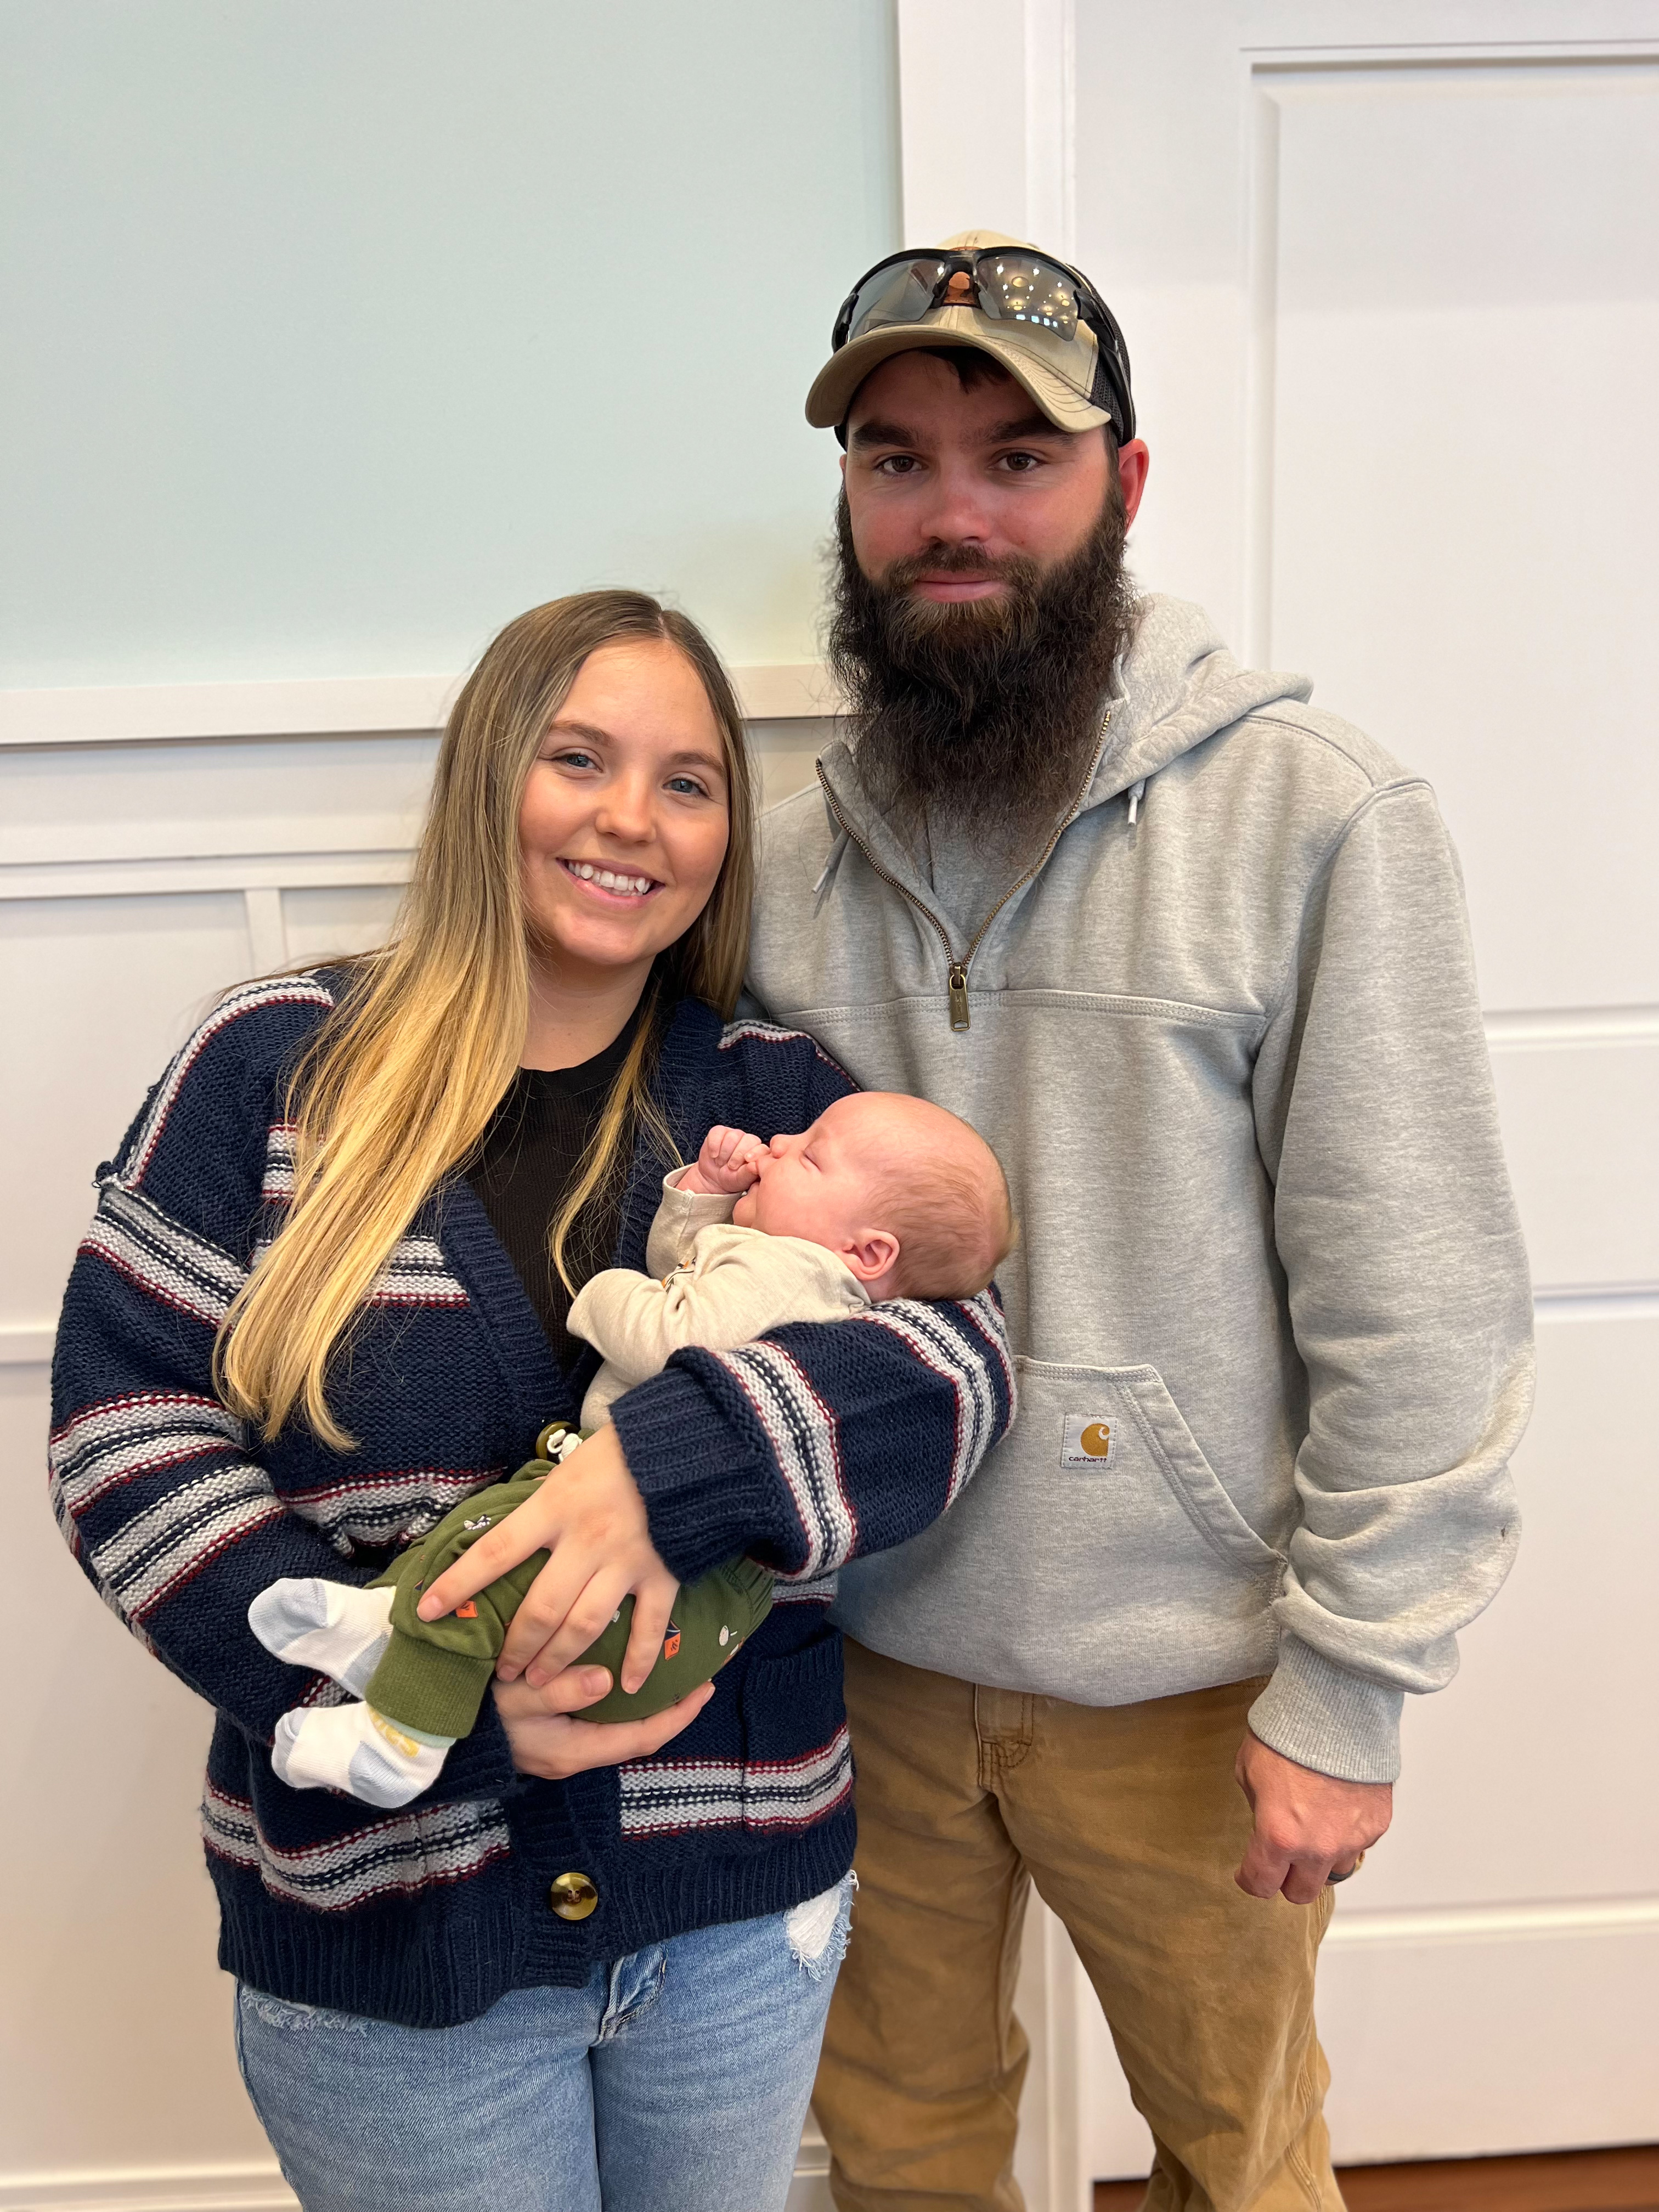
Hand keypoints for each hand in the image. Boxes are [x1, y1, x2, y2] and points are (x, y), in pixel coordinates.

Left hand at [416, 1426, 678, 1695]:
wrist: (690, 1439)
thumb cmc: (623, 1449)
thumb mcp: (568, 1467)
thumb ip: (543, 1505)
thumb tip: (511, 1538)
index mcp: (554, 1508)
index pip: (495, 1552)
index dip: (458, 1584)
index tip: (427, 1612)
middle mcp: (586, 1540)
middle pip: (539, 1608)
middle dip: (516, 1647)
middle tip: (502, 1673)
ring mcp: (625, 1561)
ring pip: (583, 1625)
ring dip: (557, 1660)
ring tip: (539, 1682)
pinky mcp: (663, 1573)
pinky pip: (649, 1626)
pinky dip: (639, 1660)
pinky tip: (628, 1687)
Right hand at [493, 1672, 713, 1780]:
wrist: (436, 1738)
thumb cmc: (477, 1715)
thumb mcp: (517, 1699)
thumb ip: (560, 1690)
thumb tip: (606, 1679)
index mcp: (574, 1751)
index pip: (641, 1737)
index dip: (677, 1715)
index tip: (705, 1687)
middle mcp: (574, 1754)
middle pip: (637, 1735)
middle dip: (669, 1708)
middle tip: (696, 1674)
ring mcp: (562, 1747)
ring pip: (618, 1727)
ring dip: (645, 1703)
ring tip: (667, 1670)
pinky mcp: (551, 1737)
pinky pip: (599, 1720)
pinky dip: (620, 1699)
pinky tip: (622, 1672)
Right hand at [684, 1124, 765, 1194]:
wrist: (712, 1178)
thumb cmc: (731, 1179)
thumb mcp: (740, 1180)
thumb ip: (748, 1174)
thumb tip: (752, 1166)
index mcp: (759, 1153)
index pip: (762, 1148)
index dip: (756, 1152)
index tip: (747, 1160)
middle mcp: (749, 1141)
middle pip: (748, 1139)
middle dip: (737, 1155)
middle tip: (730, 1167)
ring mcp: (735, 1134)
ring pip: (733, 1135)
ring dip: (725, 1152)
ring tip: (721, 1162)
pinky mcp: (719, 1131)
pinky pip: (717, 1132)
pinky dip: (714, 1145)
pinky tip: (714, 1155)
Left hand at [1234, 1730, 1392, 1903]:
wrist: (1336, 1708)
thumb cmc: (1290, 1731)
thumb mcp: (1249, 1770)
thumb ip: (1257, 1808)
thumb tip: (1265, 1821)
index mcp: (1278, 1836)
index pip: (1261, 1883)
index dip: (1249, 1879)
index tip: (1248, 1872)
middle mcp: (1317, 1846)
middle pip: (1301, 1892)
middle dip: (1287, 1878)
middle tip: (1281, 1858)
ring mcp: (1351, 1839)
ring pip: (1333, 1870)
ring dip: (1320, 1858)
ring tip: (1313, 1828)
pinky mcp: (1376, 1825)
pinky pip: (1358, 1844)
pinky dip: (1345, 1833)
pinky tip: (1336, 1806)